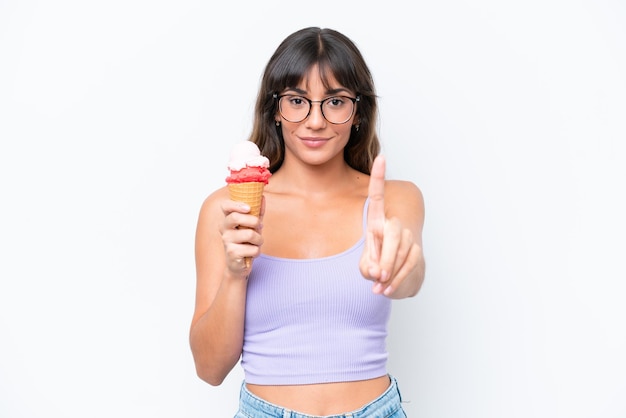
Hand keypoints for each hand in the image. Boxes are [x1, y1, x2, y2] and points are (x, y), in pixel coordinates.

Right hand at [219, 197, 264, 275]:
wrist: (238, 265)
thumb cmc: (246, 242)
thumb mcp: (252, 226)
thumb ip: (257, 212)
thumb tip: (263, 197)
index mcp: (228, 219)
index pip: (225, 206)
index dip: (236, 204)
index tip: (248, 208)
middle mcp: (224, 229)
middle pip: (235, 217)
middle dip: (253, 221)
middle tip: (259, 226)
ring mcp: (226, 241)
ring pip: (249, 234)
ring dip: (259, 239)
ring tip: (256, 243)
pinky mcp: (232, 253)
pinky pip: (253, 249)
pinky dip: (257, 251)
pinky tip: (251, 253)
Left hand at [360, 156, 416, 295]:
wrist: (395, 280)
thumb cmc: (375, 268)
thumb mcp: (364, 266)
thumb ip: (367, 266)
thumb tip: (378, 271)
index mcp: (375, 222)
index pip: (377, 197)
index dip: (379, 178)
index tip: (382, 158)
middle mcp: (393, 225)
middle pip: (393, 232)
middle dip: (385, 257)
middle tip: (376, 276)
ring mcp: (407, 237)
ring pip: (403, 250)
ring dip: (391, 272)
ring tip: (379, 287)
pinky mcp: (416, 251)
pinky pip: (410, 263)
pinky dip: (398, 280)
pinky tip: (387, 290)